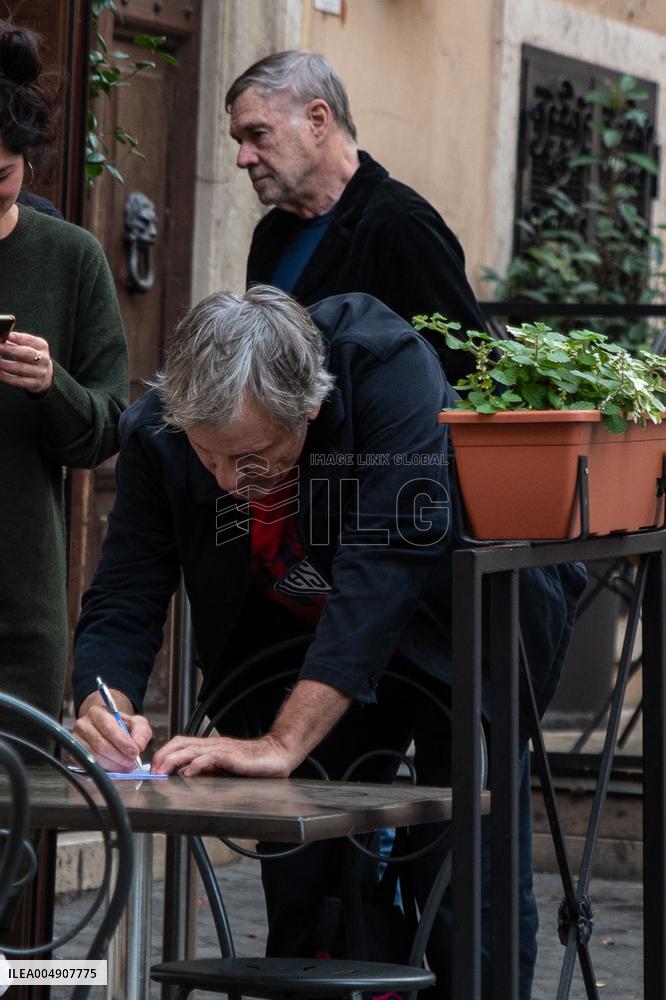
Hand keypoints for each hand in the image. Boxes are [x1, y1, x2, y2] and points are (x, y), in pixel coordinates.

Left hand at [0, 331, 53, 393]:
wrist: (44, 374)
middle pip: (27, 353)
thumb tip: (1, 337)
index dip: (17, 338)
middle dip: (10, 350)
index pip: (29, 340)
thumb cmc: (29, 357)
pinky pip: (19, 381)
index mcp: (42, 346)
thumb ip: (15, 340)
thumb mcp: (27, 346)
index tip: (6, 335)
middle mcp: (44, 359)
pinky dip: (7, 377)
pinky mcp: (35, 384)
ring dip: (6, 364)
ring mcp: (40, 372)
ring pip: (21, 368)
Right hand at [74, 691, 151, 772]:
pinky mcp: (74, 755)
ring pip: (94, 757)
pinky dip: (104, 770)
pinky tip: (115, 768)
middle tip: (132, 763)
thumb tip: (138, 745)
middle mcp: (83, 725)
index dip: (122, 742)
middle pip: (100, 745)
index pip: (108, 727)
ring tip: (126, 767)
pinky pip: (88, 766)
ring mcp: (76, 740)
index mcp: (97, 712)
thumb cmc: (121, 726)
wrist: (107, 729)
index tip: (135, 752)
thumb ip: (141, 732)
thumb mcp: (136, 723)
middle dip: (119, 757)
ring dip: (113, 765)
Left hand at [151, 732, 294, 777]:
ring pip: (191, 749)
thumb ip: (205, 770)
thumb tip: (185, 774)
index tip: (154, 767)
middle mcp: (212, 744)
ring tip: (162, 771)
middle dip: (164, 755)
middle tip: (153, 770)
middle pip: (181, 743)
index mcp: (209, 747)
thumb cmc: (252, 763)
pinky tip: (189, 772)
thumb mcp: (223, 769)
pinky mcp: (231, 756)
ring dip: (173, 759)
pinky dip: (197, 764)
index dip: (165, 753)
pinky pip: (210, 757)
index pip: (181, 744)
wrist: (276, 754)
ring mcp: (221, 748)